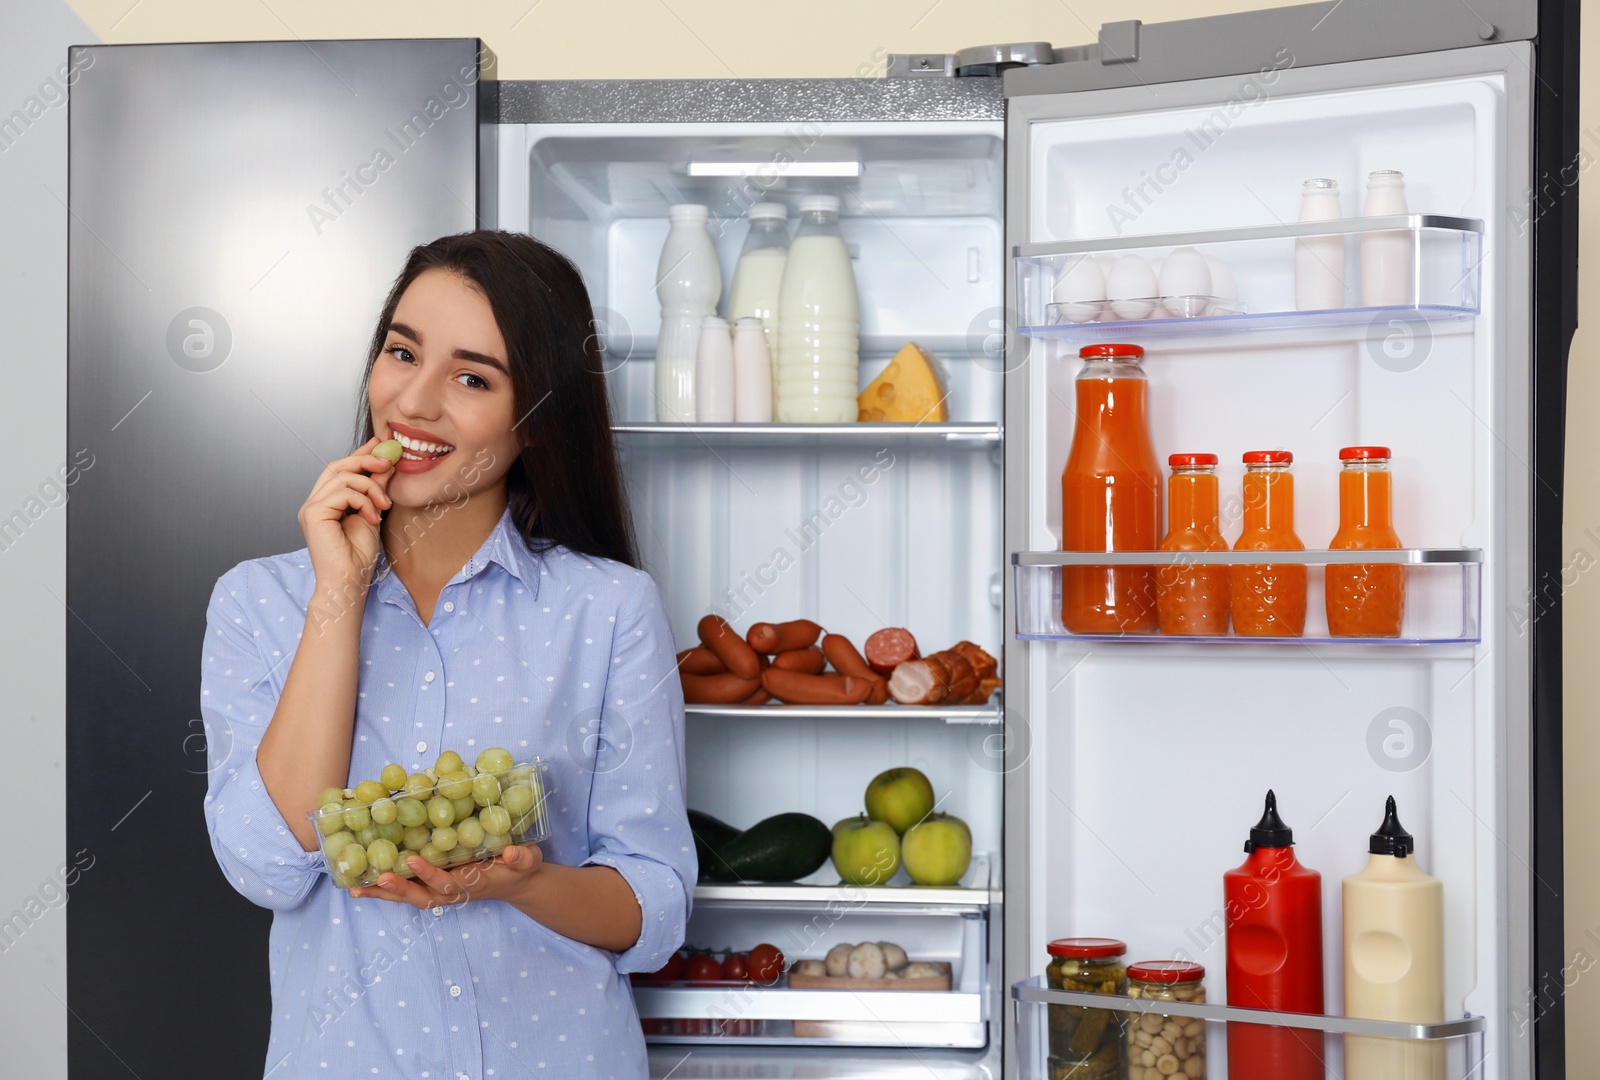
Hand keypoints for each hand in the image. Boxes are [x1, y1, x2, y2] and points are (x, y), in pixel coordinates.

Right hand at [300, 436, 395, 596]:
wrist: (350, 582)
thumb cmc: (358, 557)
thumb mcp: (373, 514)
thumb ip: (375, 490)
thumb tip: (386, 465)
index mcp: (326, 502)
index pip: (340, 469)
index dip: (360, 454)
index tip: (381, 444)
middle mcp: (315, 502)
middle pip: (337, 466)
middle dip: (366, 460)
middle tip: (389, 462)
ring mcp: (311, 507)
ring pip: (342, 476)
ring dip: (370, 486)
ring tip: (384, 505)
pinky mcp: (313, 514)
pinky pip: (343, 492)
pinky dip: (364, 501)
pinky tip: (372, 517)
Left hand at [350, 844, 544, 908]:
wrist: (516, 882)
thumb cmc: (520, 868)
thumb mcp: (527, 860)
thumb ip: (521, 858)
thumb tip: (511, 852)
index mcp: (473, 884)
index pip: (447, 883)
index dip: (429, 874)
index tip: (412, 860)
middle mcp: (453, 892)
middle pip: (422, 897)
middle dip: (399, 890)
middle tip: (377, 879)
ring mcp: (443, 891)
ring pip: (410, 897)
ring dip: (385, 895)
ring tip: (357, 889)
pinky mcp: (435, 886)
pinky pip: (408, 890)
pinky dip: (386, 890)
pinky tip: (364, 884)